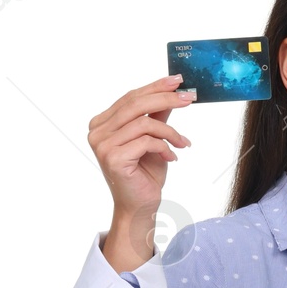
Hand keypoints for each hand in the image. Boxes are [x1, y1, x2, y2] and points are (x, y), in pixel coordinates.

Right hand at [87, 74, 195, 265]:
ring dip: (170, 131)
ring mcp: (102, 145)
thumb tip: (173, 92)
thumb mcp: (153, 139)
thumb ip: (157, 116)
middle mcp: (97, 132)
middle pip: (136, 105)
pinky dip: (164, 146)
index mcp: (102, 123)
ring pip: (144, 123)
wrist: (140, 206)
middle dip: (166, 99)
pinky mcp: (113, 158)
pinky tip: (172, 156)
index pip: (130, 98)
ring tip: (183, 143)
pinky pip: (146, 141)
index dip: (154, 87)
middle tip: (189, 98)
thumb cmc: (144, 174)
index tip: (177, 80)